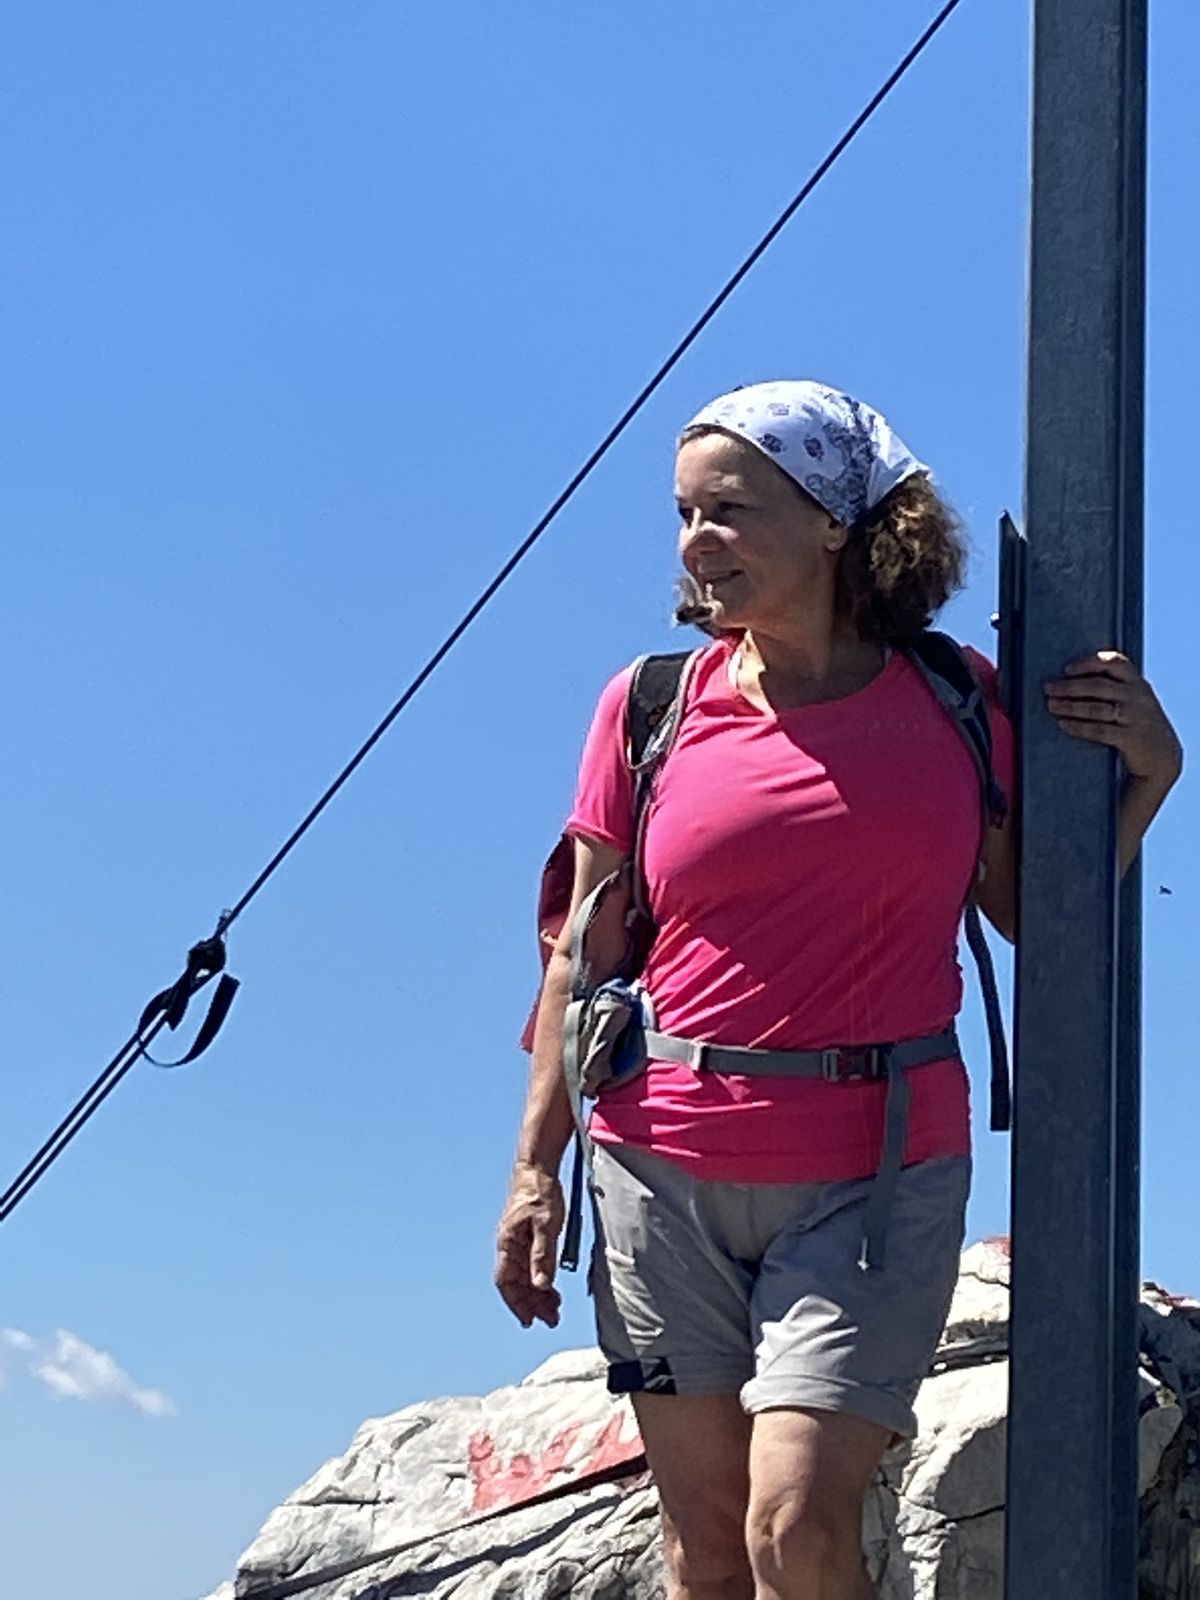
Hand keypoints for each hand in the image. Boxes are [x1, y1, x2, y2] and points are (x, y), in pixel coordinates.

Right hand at [494, 1161, 564, 1328]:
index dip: (516, 1303)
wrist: (538, 1167)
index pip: (507, 1282)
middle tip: (551, 1320)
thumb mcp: (546, 1224)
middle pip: (516, 1283)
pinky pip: (531, 1265)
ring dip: (537, 1294)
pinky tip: (552, 1287)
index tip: (529, 1321)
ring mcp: (518, 1241)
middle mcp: (509, 1245)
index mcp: (508, 1243)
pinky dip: (541, 1279)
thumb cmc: (540, 1192)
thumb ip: (542, 1255)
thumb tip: (540, 1286)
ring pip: (524, 1276)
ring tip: (555, 1309)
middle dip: (531, 1304)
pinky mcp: (528, 1236)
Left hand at [1044, 651, 1182, 791]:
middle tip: (1048, 688)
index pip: (1115, 663)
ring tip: (1051, 705)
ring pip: (1096, 708)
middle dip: (1070, 686)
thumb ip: (1114, 687)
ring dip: (1070, 706)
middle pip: (1098, 685)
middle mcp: (1137, 696)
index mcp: (1137, 683)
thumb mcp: (1134, 699)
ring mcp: (1134, 717)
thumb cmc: (1138, 723)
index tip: (1066, 669)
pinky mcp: (1130, 738)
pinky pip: (1099, 730)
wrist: (1162, 755)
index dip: (1089, 663)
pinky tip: (1063, 724)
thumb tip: (1070, 680)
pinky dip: (1079, 727)